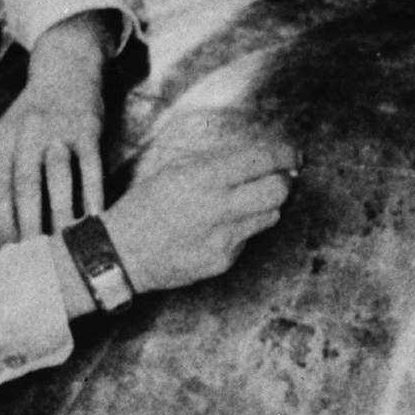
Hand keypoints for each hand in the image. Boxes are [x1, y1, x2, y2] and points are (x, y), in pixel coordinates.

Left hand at [0, 20, 113, 242]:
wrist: (65, 68)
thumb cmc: (30, 117)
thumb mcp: (4, 143)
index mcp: (1, 139)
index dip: (0, 222)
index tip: (7, 253)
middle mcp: (26, 134)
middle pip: (25, 187)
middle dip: (28, 225)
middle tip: (34, 258)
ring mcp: (59, 130)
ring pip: (58, 179)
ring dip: (61, 214)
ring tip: (64, 245)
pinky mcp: (87, 128)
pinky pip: (91, 167)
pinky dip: (93, 194)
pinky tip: (95, 219)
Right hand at [102, 140, 294, 296]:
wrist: (121, 255)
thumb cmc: (143, 206)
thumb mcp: (173, 169)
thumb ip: (215, 162)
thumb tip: (254, 156)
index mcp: (204, 178)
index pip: (262, 160)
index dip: (285, 154)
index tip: (292, 153)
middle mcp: (219, 208)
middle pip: (278, 191)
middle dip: (285, 180)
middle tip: (281, 176)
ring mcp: (224, 239)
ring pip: (270, 216)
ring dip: (266, 205)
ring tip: (245, 201)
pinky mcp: (224, 261)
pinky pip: (248, 239)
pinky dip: (243, 229)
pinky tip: (219, 227)